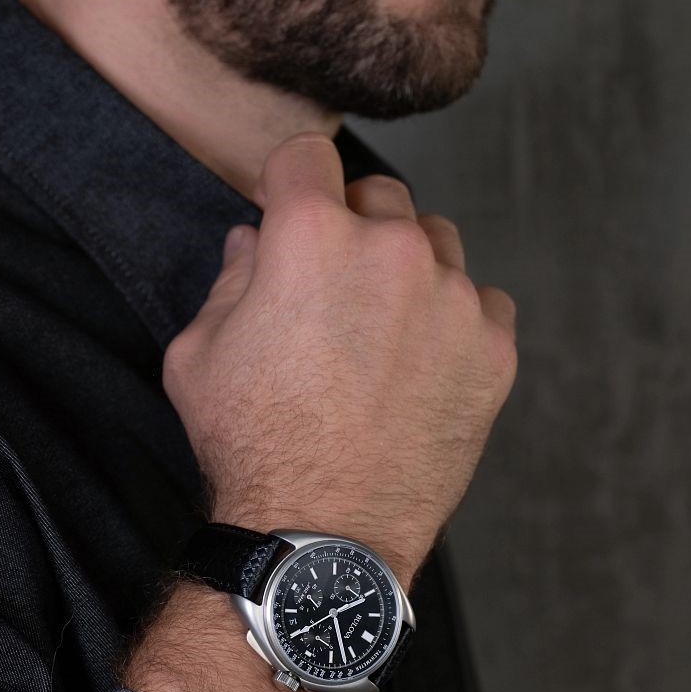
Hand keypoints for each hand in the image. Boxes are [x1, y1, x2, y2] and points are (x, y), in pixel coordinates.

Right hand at [162, 132, 517, 588]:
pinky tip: (419, 369)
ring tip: (379, 338)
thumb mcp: (197, 357)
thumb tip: (250, 246)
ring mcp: (452, 299)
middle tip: (331, 295)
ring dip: (408, 272)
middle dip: (352, 230)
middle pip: (379, 196)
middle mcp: (391, 250)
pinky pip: (482, 305)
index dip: (290, 184)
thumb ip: (226, 283)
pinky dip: (453, 324)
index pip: (308, 155)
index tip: (288, 211)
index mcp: (310, 236)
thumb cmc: (252, 450)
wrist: (321, 536)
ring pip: (436, 245)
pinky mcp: (493, 349)